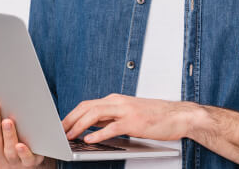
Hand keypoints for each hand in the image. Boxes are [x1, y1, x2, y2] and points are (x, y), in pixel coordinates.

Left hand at [61, 93, 201, 143]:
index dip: (71, 114)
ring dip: (78, 125)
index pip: (87, 104)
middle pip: (86, 107)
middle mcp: (118, 102)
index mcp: (116, 100)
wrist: (179, 115)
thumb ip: (111, 117)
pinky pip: (111, 127)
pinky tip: (88, 139)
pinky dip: (97, 133)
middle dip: (69, 119)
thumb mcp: (129, 114)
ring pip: (95, 114)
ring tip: (69, 135)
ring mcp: (126, 111)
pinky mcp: (134, 122)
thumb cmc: (156, 116)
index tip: (61, 125)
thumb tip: (92, 126)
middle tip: (58, 131)